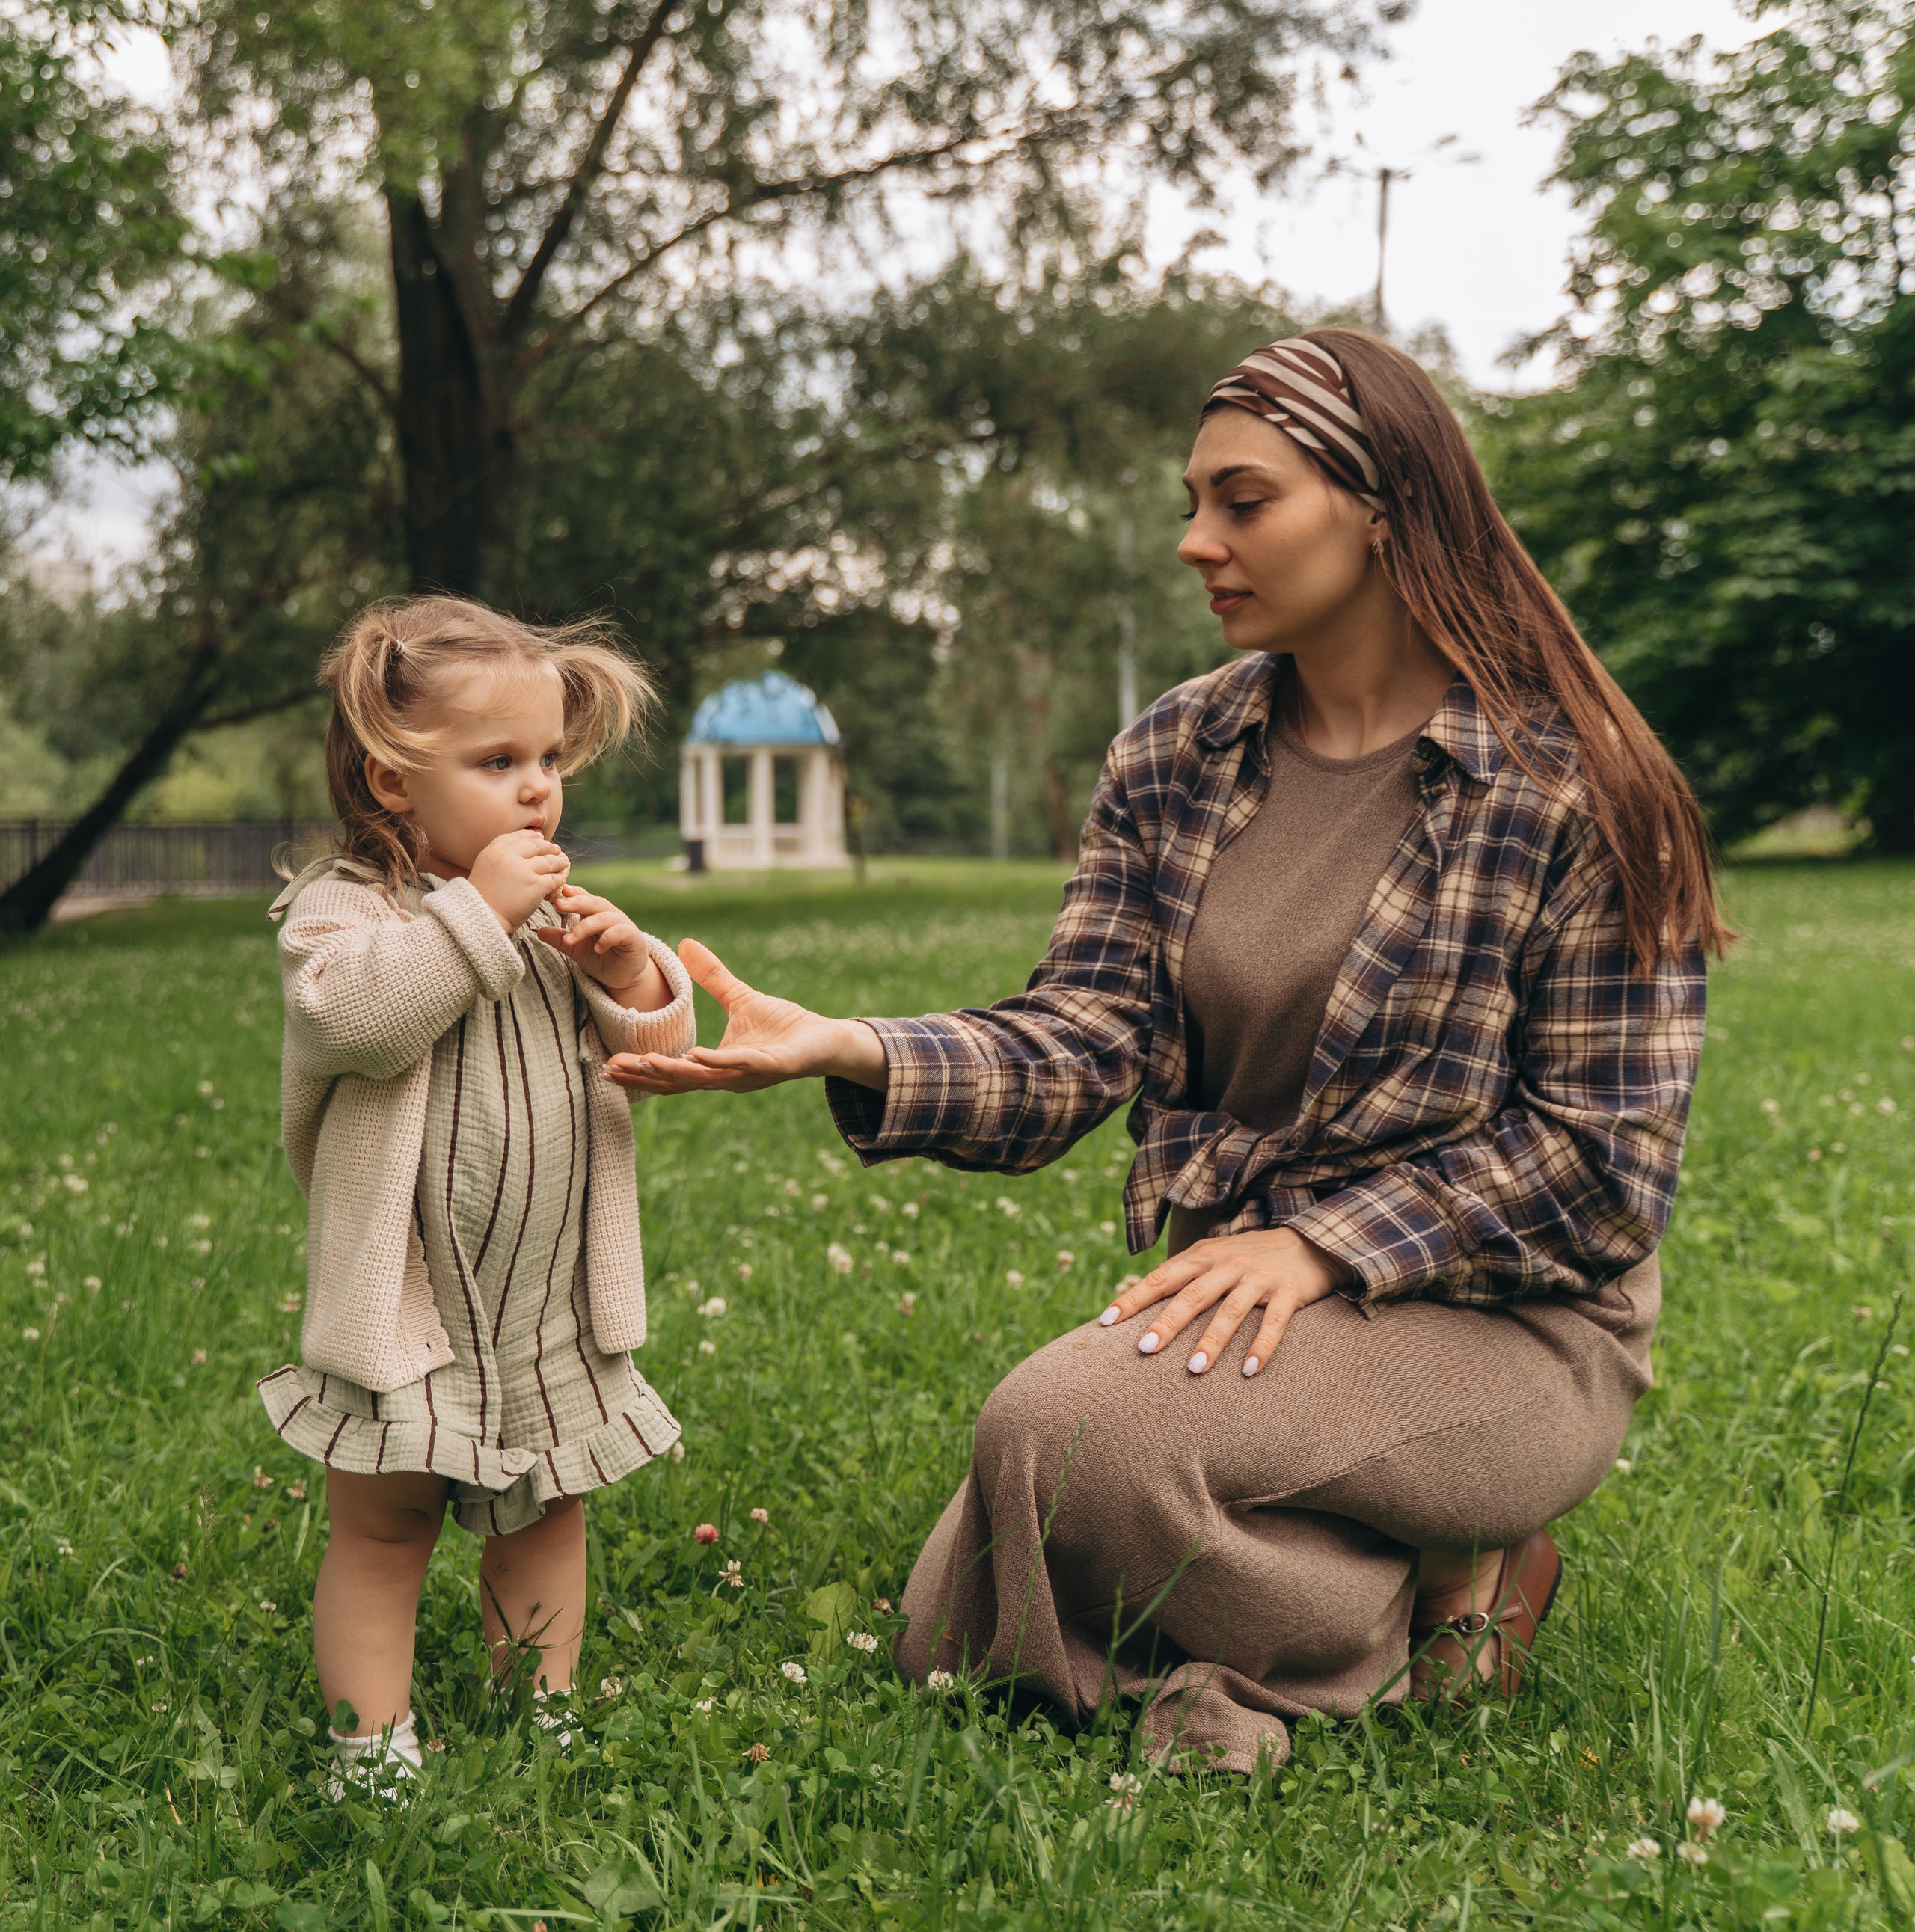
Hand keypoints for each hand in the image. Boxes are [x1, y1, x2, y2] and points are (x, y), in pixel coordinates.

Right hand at [468, 830, 568, 933]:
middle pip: (535, 846)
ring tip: (563, 862)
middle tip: (556, 850)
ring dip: (558, 861)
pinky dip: (559, 878)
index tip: (541, 837)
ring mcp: (523, 870)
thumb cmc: (483, 897)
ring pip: (548, 861)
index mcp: (494, 850)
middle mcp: (508, 856)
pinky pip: (553, 878)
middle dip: (548, 847)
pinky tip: (561, 879)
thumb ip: (499, 857)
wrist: (483, 916)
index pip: (517, 836)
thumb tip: (520, 849)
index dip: (532, 836)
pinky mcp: (536, 885)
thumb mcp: (484, 867)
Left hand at [536, 884, 668, 1008]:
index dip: (572, 894)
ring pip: (604, 918)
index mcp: (595, 913)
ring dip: (586, 927)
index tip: (558, 893)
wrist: (624, 977)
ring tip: (570, 939)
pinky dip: (608, 938)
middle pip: (593, 902)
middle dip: (576, 902)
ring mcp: (623, 924)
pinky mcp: (633, 937)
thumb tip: (538, 931)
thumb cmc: (600, 958)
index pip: (584, 898)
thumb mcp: (576, 949)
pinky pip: (620, 932)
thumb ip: (561, 940)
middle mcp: (609, 914)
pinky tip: (597, 948)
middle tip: (559, 905)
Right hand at [603, 938, 887, 1094]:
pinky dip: (718, 1062)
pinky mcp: (775, 1065)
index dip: (641, 1071)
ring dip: (674, 1072)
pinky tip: (696, 1057)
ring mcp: (750, 1073)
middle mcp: (728, 1075)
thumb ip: (712, 977)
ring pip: (705, 1078)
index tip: (609, 1065)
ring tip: (644, 1064)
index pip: (672, 1073)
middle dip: (645, 1076)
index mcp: (717, 1064)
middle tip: (611, 1069)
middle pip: (679, 1081)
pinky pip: (743, 1065)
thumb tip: (686, 945)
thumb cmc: (785, 1026)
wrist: (826, 1038)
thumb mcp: (740, 998)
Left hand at [1097, 1227, 1350, 1378]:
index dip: (1133, 1298)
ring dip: (1211, 1341)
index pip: (1161, 1277)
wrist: (1310, 1241)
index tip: (1106, 1322)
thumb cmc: (1250, 1257)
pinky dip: (1261, 1346)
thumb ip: (1184, 1277)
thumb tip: (1141, 1304)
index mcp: (1203, 1255)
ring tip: (1193, 1369)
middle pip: (1192, 1295)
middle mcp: (1228, 1264)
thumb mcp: (1214, 1257)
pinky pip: (1274, 1322)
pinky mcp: (1289, 1291)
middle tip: (1145, 1349)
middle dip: (1168, 1322)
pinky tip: (1249, 1371)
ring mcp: (1259, 1277)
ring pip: (1230, 1311)